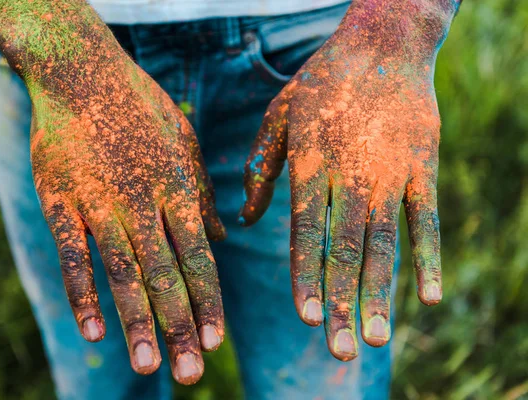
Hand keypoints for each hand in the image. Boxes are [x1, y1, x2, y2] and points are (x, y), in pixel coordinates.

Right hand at [26, 23, 224, 383]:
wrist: (84, 74)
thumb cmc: (141, 109)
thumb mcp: (184, 145)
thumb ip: (202, 193)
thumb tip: (223, 235)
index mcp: (177, 191)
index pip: (198, 257)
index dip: (208, 301)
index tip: (217, 342)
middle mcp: (144, 203)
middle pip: (166, 274)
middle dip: (180, 326)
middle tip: (191, 374)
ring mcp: (102, 203)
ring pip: (124, 272)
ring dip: (137, 321)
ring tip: (149, 365)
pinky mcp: (62, 201)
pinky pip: (75, 254)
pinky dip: (83, 293)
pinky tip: (93, 330)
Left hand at [240, 0, 458, 360]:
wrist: (381, 44)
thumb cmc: (321, 83)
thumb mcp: (278, 118)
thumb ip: (259, 169)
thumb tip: (241, 220)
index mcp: (309, 166)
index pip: (303, 232)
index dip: (306, 275)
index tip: (307, 318)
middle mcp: (348, 176)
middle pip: (343, 249)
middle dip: (342, 301)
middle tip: (340, 350)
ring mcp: (388, 173)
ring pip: (383, 243)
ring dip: (380, 293)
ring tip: (376, 337)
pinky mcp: (422, 166)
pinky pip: (426, 219)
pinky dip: (428, 257)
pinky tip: (428, 296)